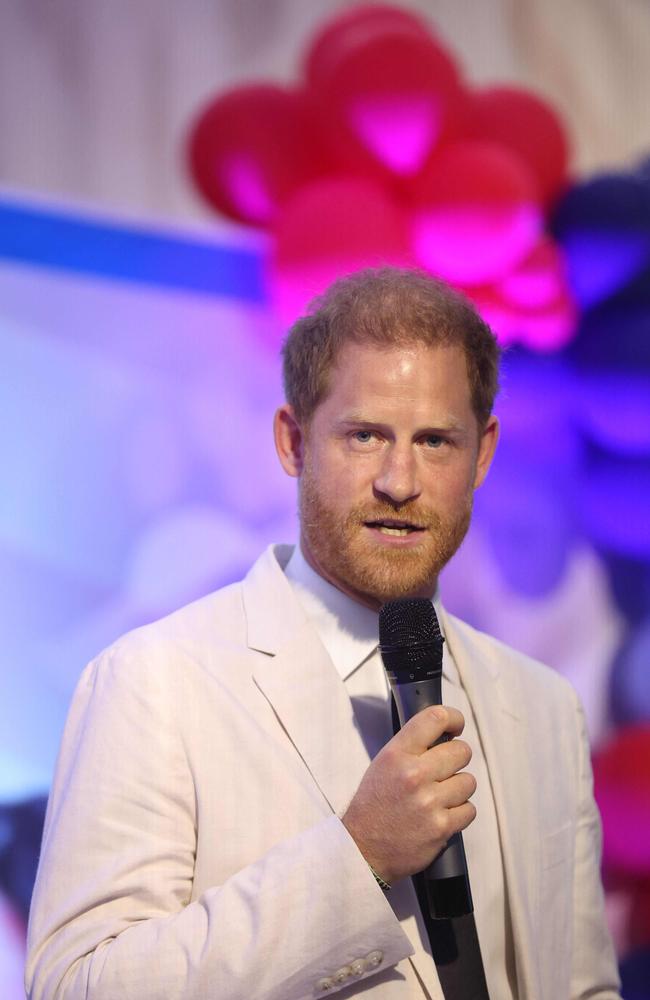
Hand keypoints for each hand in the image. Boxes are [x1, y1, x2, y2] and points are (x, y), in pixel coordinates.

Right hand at [342, 706, 475, 884]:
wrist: (362, 848)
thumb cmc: (374, 805)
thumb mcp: (383, 764)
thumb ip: (412, 747)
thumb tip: (445, 735)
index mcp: (397, 753)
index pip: (436, 718)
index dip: (454, 718)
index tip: (456, 726)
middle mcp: (414, 774)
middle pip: (462, 751)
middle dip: (456, 760)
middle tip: (443, 771)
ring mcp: (429, 801)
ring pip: (468, 782)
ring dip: (457, 789)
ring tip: (438, 797)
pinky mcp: (441, 827)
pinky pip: (469, 810)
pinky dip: (459, 813)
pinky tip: (441, 815)